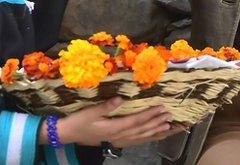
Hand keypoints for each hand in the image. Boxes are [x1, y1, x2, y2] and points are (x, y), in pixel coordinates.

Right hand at [55, 98, 179, 146]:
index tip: (161, 108)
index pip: (136, 121)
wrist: (69, 135)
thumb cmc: (79, 121)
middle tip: (170, 115)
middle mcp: (119, 136)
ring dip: (156, 132)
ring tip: (169, 126)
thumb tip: (121, 97)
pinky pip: (137, 142)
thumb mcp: (90, 112)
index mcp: (113, 128)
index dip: (150, 115)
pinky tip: (156, 135)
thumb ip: (106, 106)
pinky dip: (148, 138)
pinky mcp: (118, 142)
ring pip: (142, 137)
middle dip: (157, 122)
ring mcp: (119, 141)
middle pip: (142, 130)